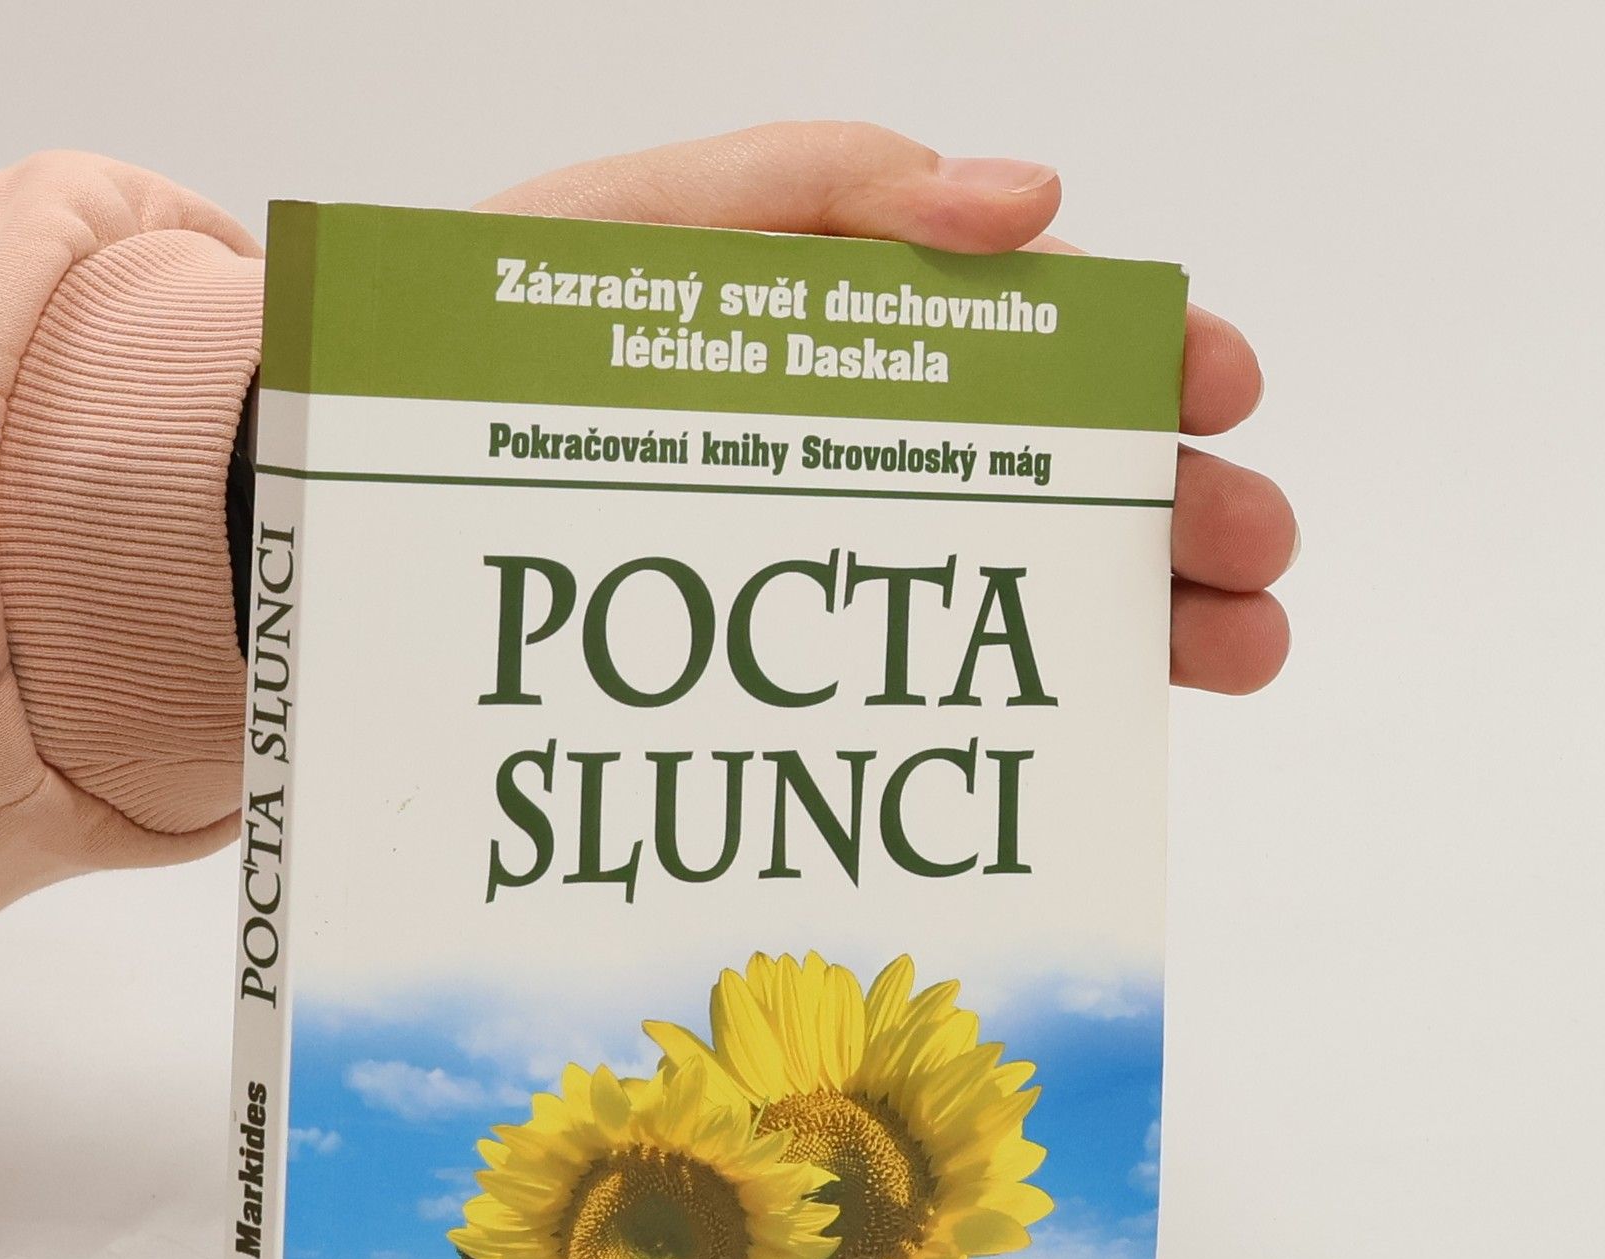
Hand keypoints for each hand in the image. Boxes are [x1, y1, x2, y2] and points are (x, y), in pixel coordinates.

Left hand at [483, 122, 1293, 694]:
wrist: (347, 482)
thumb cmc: (487, 333)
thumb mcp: (649, 222)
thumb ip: (822, 190)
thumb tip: (1030, 201)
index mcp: (843, 322)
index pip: (1027, 331)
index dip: (1137, 353)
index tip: (1220, 387)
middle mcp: (852, 444)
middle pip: (1044, 470)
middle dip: (1168, 505)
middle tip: (1258, 556)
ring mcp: (817, 551)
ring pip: (1000, 577)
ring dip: (1129, 610)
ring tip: (1233, 651)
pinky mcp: (771, 648)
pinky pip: (903, 668)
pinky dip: (997, 692)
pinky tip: (1080, 722)